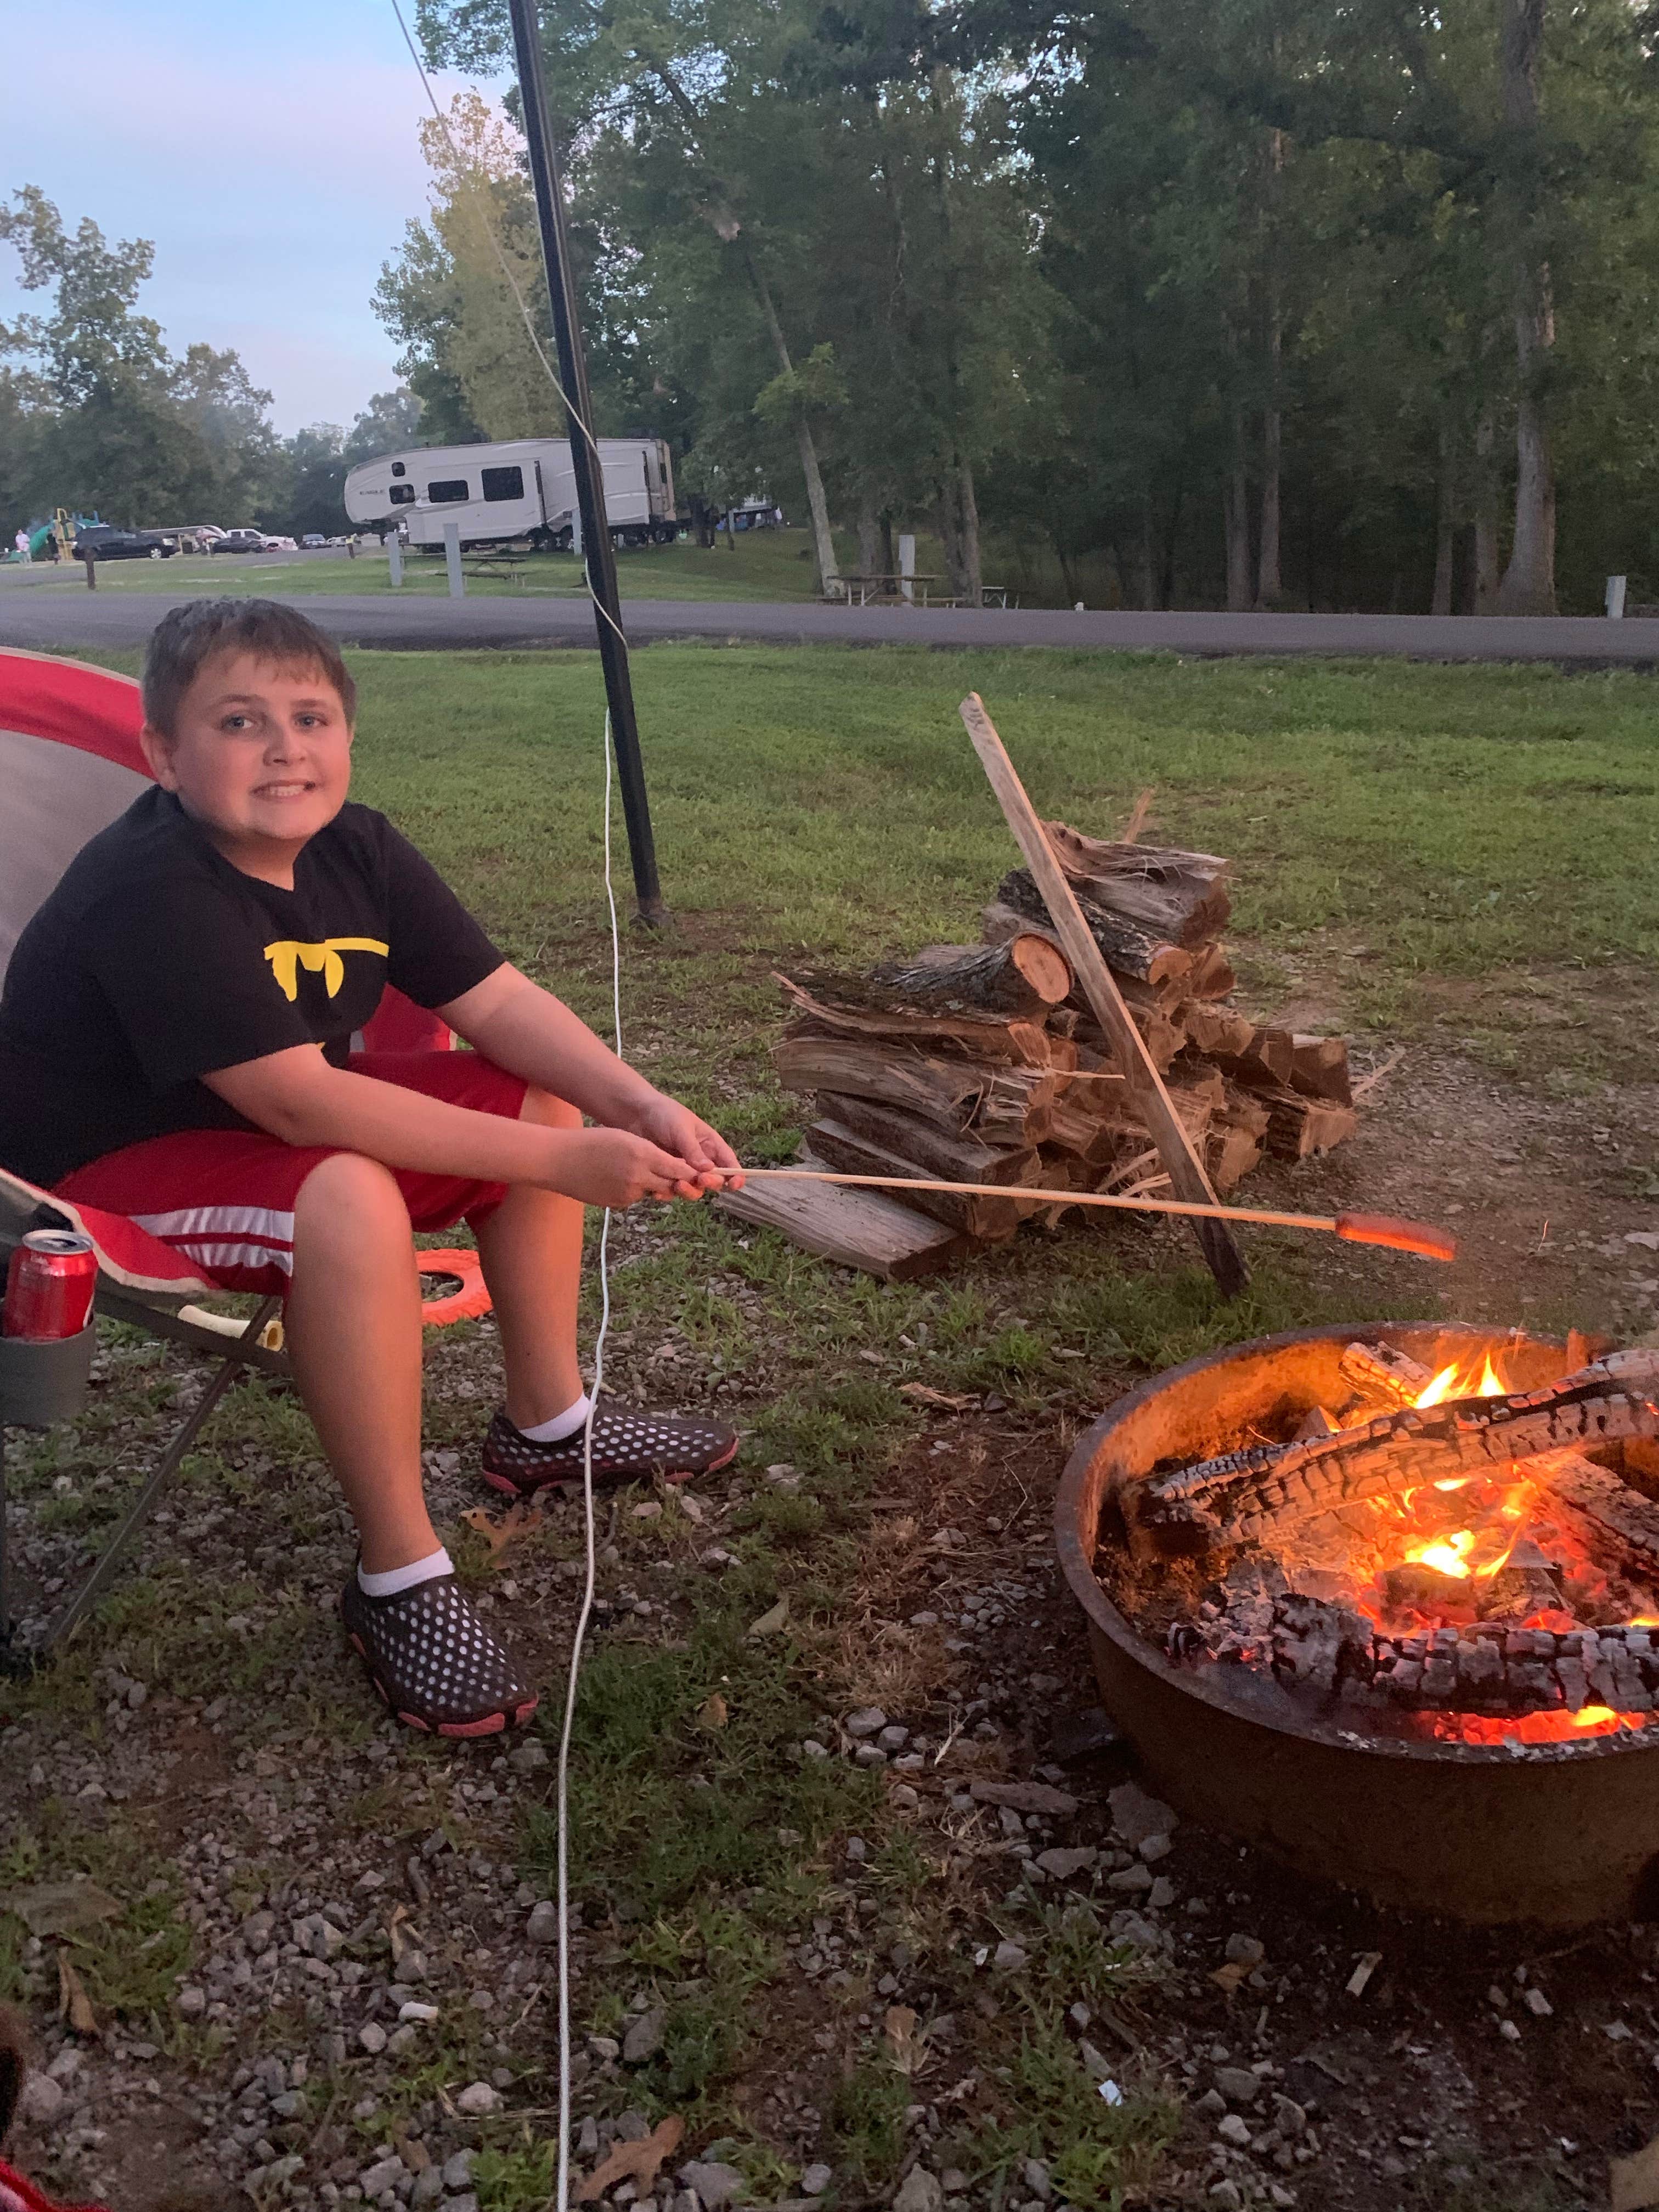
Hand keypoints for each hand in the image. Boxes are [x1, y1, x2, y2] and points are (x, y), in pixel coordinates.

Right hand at [544, 1128, 715, 1207]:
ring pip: (652, 1190)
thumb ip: (651, 1152)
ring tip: (637, 1169)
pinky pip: (635, 1197)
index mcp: (642, 1155)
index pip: (679, 1168)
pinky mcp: (617, 1203)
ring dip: (654, 1183)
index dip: (693, 1171)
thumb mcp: (625, 1138)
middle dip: (679, 1181)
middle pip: (671, 1183)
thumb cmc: (591, 1142)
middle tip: (687, 1177)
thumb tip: (672, 1166)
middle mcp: (638, 1177)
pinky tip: (618, 1178)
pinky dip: (634, 1189)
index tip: (704, 1173)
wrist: (559, 1161)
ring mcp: (627, 1193)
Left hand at [625, 1092, 744, 1192]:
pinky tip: (657, 1191)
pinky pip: (671, 1191)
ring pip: (694, 1189)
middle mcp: (700, 1160)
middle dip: (710, 1183)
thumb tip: (710, 1170)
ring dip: (689, 1191)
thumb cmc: (663, 1114)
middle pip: (713, 1181)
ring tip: (677, 1184)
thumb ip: (693, 1150)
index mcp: (710, 1145)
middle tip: (700, 1179)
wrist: (635, 1114)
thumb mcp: (680, 1129)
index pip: (729, 1163)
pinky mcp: (666, 1175)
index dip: (735, 1176)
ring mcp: (683, 1169)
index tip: (734, 1185)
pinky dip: (667, 1194)